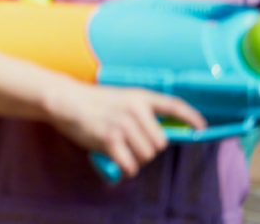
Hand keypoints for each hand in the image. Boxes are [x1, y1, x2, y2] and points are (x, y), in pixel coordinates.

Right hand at [45, 81, 205, 178]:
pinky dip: (125, 168)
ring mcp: (122, 124)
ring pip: (146, 156)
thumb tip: (157, 135)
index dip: (190, 117)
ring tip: (120, 150)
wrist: (64, 99)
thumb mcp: (120, 99)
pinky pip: (130, 164)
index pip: (173, 105)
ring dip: (135, 159)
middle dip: (147, 149)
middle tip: (129, 144)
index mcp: (139, 97)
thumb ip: (139, 113)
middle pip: (160, 144)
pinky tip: (116, 161)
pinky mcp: (109, 139)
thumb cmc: (90, 102)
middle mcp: (135, 110)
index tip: (201, 128)